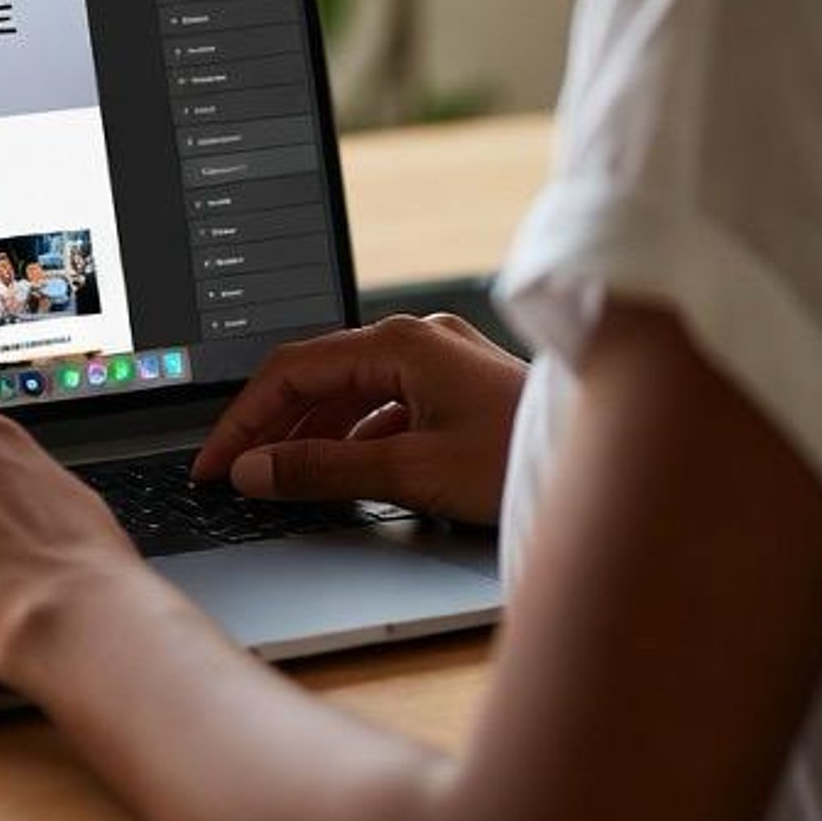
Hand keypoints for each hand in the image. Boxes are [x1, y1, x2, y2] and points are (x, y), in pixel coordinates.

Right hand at [192, 314, 524, 522]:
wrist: (606, 461)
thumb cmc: (520, 455)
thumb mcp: (412, 470)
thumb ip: (325, 470)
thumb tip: (255, 471)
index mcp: (400, 342)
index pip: (292, 370)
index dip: (243, 418)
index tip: (215, 463)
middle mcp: (415, 339)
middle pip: (316, 378)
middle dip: (270, 427)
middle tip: (233, 475)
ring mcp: (437, 361)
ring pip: (349, 394)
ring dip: (310, 436)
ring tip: (276, 480)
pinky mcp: (453, 390)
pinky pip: (382, 407)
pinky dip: (351, 439)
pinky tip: (339, 474)